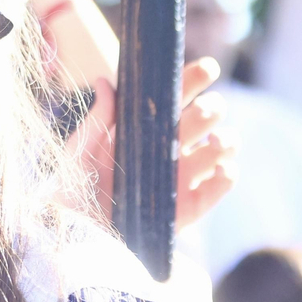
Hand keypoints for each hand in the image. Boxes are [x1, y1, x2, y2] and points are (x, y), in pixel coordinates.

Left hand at [65, 57, 236, 228]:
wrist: (79, 233)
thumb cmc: (75, 186)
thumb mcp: (80, 151)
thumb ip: (97, 120)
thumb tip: (103, 81)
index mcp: (144, 129)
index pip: (173, 98)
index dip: (192, 80)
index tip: (207, 68)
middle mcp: (168, 149)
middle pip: (202, 120)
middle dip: (211, 110)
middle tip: (206, 109)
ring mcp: (182, 177)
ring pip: (219, 149)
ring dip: (226, 140)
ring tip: (217, 141)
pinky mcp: (189, 208)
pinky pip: (218, 188)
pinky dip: (227, 176)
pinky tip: (222, 169)